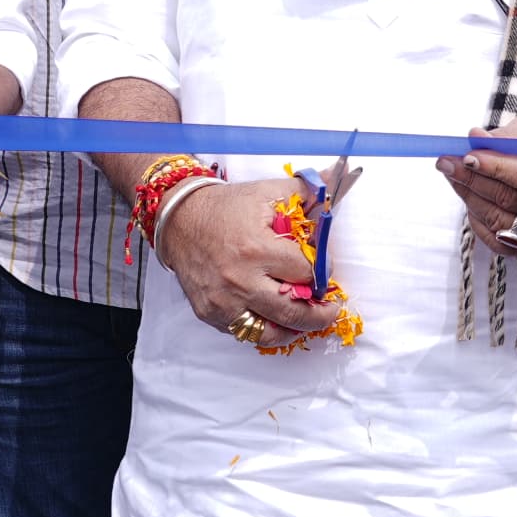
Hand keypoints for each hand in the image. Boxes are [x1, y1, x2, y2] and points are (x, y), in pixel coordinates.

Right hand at [157, 178, 341, 346]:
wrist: (179, 220)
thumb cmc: (225, 207)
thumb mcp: (267, 192)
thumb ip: (306, 192)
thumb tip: (337, 182)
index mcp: (257, 248)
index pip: (306, 273)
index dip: (322, 272)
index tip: (325, 270)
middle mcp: (240, 280)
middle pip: (293, 311)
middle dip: (320, 313)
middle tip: (330, 308)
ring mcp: (223, 301)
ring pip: (271, 333)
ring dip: (294, 328)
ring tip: (307, 320)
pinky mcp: (210, 314)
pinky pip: (246, 334)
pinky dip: (266, 329)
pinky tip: (278, 319)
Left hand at [442, 113, 516, 256]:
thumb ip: (504, 138)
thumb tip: (474, 138)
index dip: (494, 168)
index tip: (466, 156)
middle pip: (510, 201)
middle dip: (473, 180)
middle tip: (446, 162)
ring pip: (499, 221)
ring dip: (470, 197)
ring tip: (453, 175)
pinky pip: (497, 241)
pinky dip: (478, 220)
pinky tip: (470, 199)